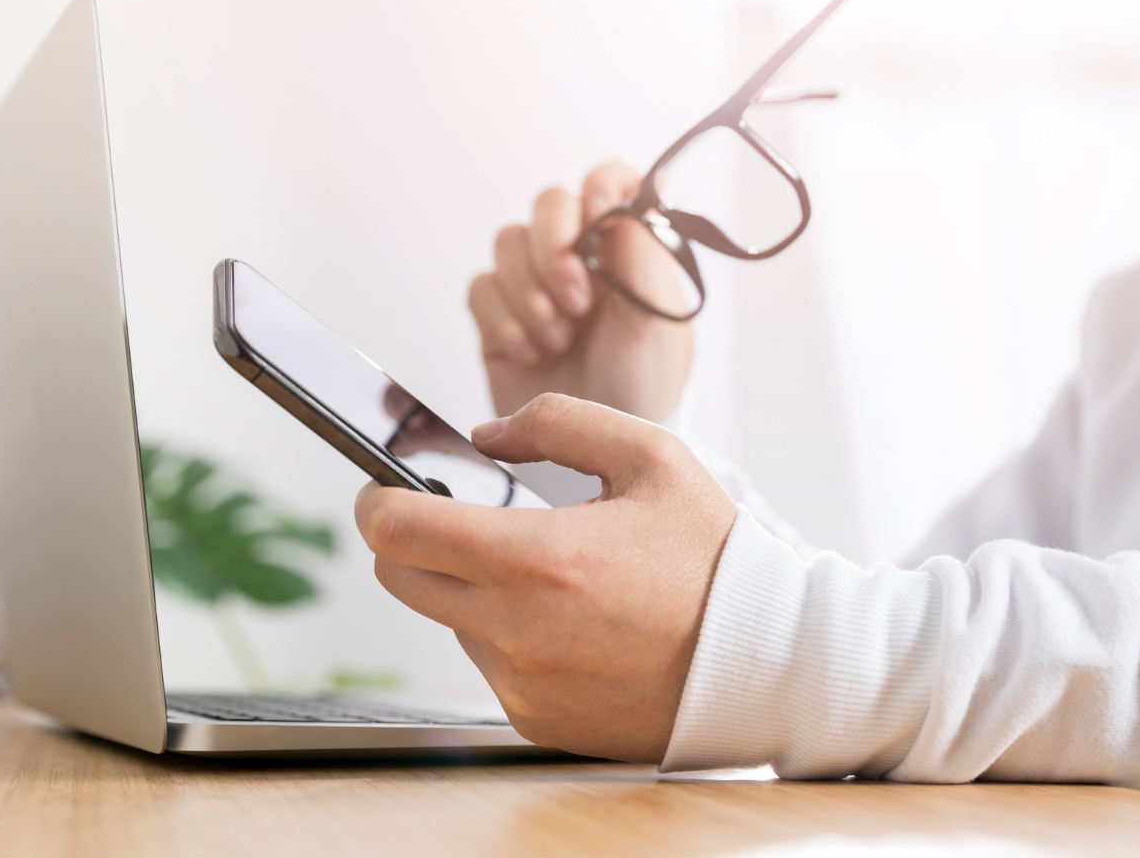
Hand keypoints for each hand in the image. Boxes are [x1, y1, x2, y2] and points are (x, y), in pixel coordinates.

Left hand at [353, 393, 735, 761]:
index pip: (396, 532)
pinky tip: (571, 620)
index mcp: (538, 558)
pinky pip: (489, 663)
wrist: (762, 663)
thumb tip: (486, 435)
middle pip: (400, 578)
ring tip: (551, 573)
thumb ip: (559, 422)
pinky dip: (508, 634)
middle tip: (465, 518)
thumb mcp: (652, 456)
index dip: (377, 500)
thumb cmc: (711, 557)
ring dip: (470, 589)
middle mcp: (516, 629)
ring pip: (447, 619)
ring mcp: (521, 682)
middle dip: (413, 540)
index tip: (386, 487)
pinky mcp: (533, 718)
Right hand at [468, 160, 694, 421]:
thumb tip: (620, 200)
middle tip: (577, 301)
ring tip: (558, 338)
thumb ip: (642, 256)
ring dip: (530, 293)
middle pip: (549, 203)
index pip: (609, 181)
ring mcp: (537, 283)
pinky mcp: (500, 315)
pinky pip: (480, 288)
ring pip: (508, 242)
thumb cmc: (643, 386)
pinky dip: (503, 319)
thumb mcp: (661, 323)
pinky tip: (529, 350)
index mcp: (626, 248)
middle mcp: (580, 256)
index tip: (598, 217)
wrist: (601, 448)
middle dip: (554, 248)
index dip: (599, 186)